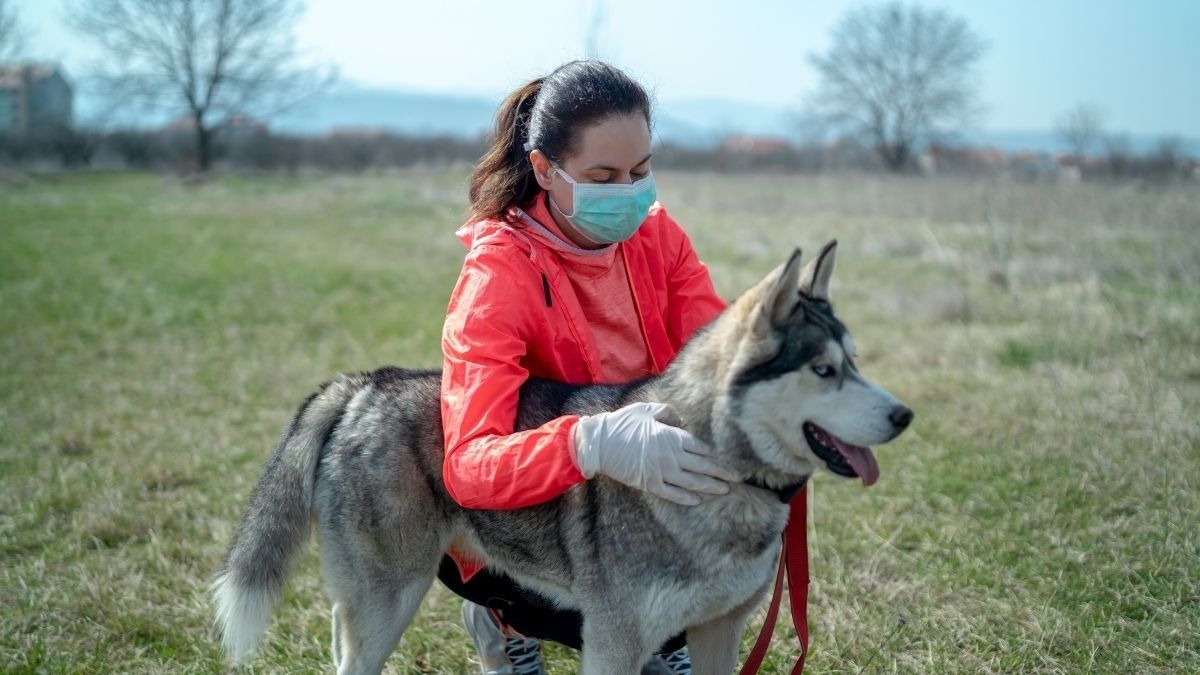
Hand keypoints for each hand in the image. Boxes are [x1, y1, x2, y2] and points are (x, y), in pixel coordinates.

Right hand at [571, 401, 737, 504]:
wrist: (600, 444)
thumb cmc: (623, 423)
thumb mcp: (648, 410)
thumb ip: (669, 414)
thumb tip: (682, 423)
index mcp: (671, 436)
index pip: (701, 449)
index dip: (716, 457)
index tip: (728, 463)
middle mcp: (670, 456)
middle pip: (702, 467)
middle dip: (721, 474)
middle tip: (736, 481)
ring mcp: (660, 472)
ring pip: (691, 482)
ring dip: (709, 487)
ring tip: (723, 491)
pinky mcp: (650, 484)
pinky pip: (673, 494)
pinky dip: (687, 498)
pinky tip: (698, 500)